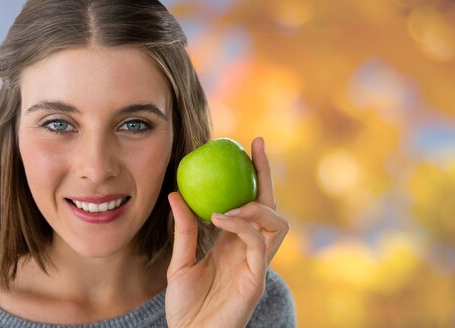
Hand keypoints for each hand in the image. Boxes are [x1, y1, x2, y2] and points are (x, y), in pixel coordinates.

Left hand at [165, 137, 288, 327]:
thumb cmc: (186, 307)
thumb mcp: (180, 262)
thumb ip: (184, 230)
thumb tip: (176, 193)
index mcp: (237, 244)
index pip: (253, 203)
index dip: (256, 174)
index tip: (249, 145)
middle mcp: (252, 251)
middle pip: (272, 206)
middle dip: (267, 175)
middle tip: (254, 149)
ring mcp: (258, 264)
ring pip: (278, 222)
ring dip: (255, 206)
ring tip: (228, 206)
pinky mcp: (257, 278)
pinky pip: (257, 242)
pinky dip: (242, 225)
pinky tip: (220, 218)